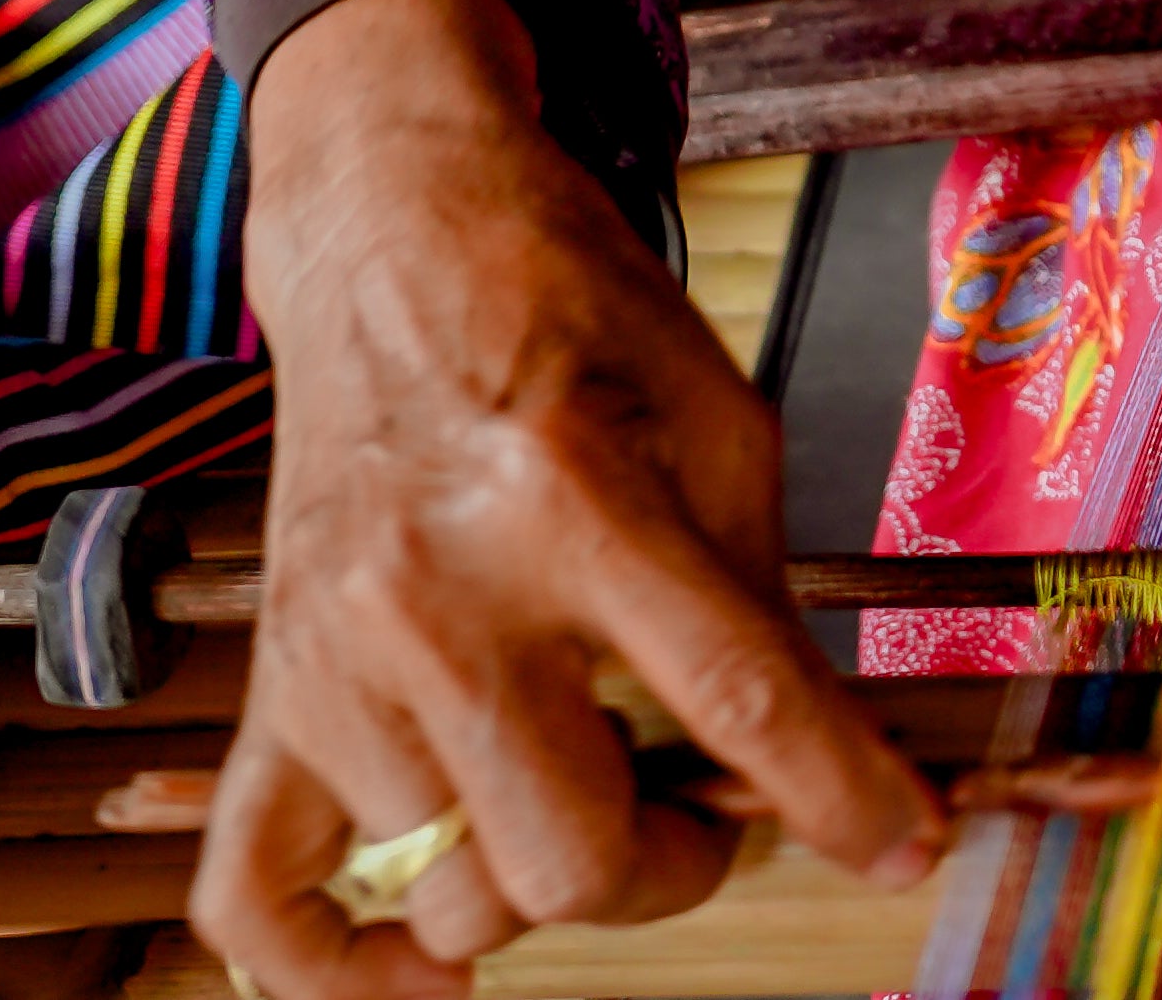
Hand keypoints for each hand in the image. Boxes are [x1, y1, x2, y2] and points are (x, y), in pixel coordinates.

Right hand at [195, 0, 938, 996]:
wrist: (395, 236)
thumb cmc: (569, 315)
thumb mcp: (718, 417)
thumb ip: (754, 591)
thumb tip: (803, 760)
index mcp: (577, 498)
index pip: (733, 695)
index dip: (838, 795)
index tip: (904, 849)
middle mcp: (441, 592)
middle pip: (568, 852)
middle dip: (671, 867)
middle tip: (700, 812)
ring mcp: (338, 657)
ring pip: (451, 887)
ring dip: (539, 876)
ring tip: (580, 787)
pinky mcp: (270, 692)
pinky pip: (257, 905)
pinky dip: (334, 972)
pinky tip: (424, 955)